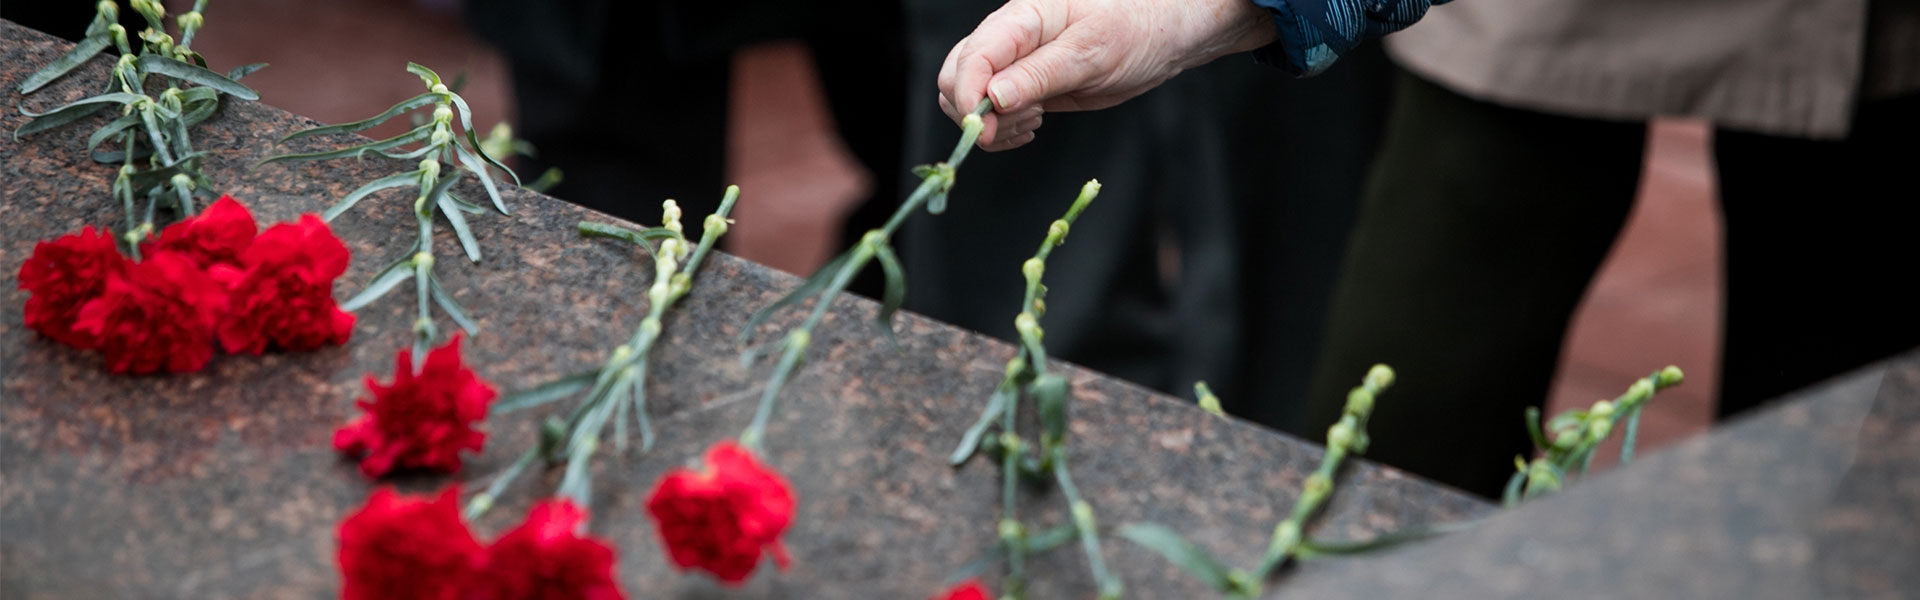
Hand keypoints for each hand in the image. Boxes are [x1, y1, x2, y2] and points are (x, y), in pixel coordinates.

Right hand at [936, 0, 1276, 150]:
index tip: (984, 130)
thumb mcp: (1091, 52)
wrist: (1164, 35)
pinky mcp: (1026, 86)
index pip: (971, 58)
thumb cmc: (1135, 29)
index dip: (967, 97)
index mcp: (1020, 18)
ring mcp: (1015, 64)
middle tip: (1018, 128)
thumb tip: (993, 98)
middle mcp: (1009, 39)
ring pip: (967, 98)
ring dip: (991, 124)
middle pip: (955, 78)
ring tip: (1033, 123)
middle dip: (973, 114)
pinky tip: (1031, 128)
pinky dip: (1002, 129)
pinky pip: (993, 111)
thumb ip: (1040, 74)